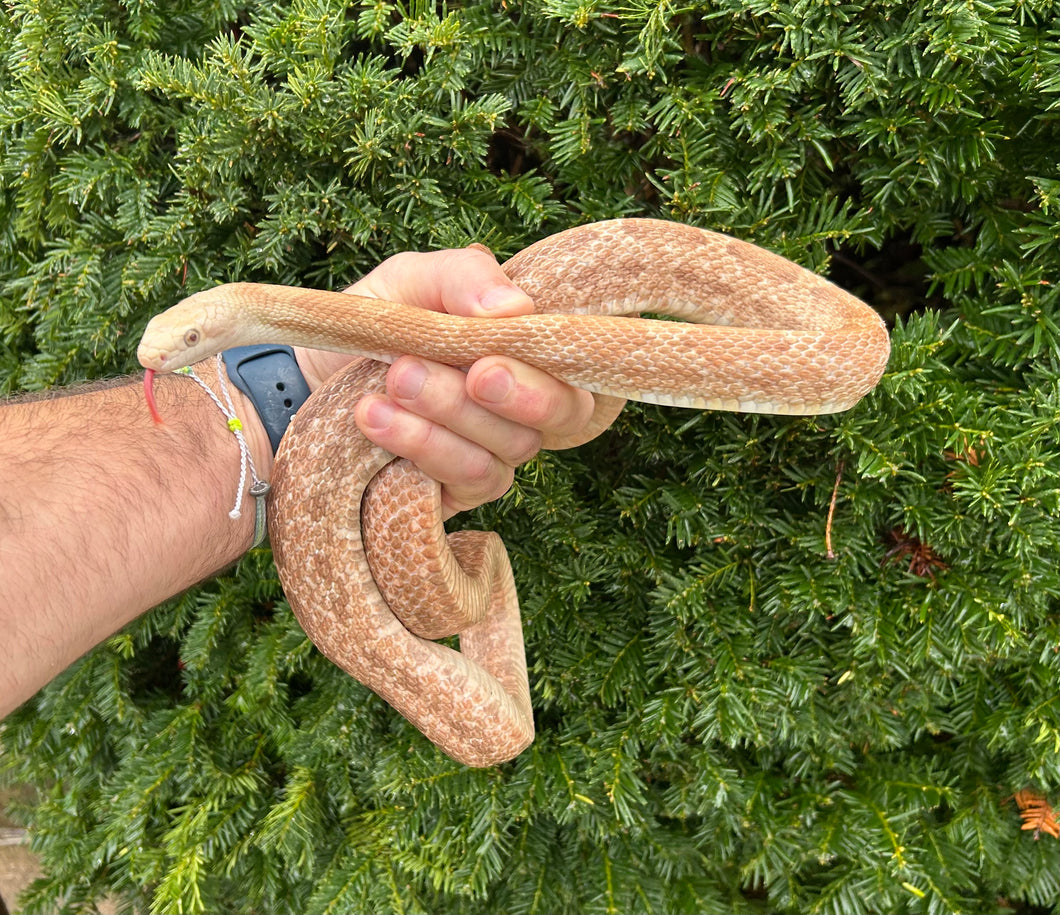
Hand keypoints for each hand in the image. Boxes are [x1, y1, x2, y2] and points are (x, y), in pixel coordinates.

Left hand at [294, 245, 596, 518]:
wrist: (302, 382)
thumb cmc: (370, 326)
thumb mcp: (407, 282)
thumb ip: (461, 279)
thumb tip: (516, 306)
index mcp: (527, 348)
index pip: (579, 362)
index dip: (553, 365)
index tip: (491, 356)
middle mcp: (523, 405)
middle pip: (563, 413)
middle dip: (515, 394)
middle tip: (466, 372)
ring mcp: (495, 452)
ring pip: (508, 449)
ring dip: (449, 415)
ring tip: (391, 381)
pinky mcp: (461, 493)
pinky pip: (470, 481)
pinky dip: (423, 448)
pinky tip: (376, 419)